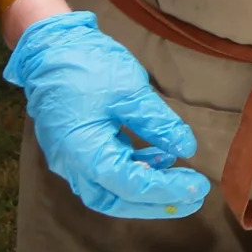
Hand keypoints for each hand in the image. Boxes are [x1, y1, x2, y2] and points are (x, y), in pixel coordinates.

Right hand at [5, 12, 211, 219]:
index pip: (129, 185)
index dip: (166, 189)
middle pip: (114, 199)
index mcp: (83, 151)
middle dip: (155, 203)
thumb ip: (158, 124)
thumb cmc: (89, 66)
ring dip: (144, 189)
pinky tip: (160, 157)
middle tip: (193, 199)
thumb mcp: (130, 92)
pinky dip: (132, 169)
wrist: (51, 47)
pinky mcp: (76, 145)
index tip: (199, 187)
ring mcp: (70, 156)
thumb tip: (187, 149)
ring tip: (181, 179)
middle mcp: (71, 163)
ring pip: (108, 189)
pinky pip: (104, 169)